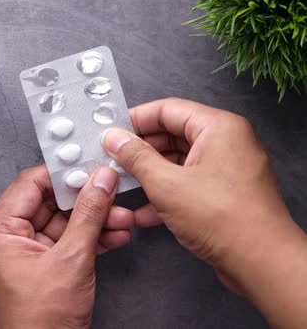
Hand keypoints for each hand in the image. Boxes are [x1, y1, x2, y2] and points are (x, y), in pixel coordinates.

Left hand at [0, 166, 131, 328]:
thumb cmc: (38, 323)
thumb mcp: (71, 261)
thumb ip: (88, 216)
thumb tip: (99, 182)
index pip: (30, 184)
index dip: (63, 173)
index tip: (90, 165)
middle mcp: (6, 239)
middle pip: (50, 203)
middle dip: (87, 201)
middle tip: (113, 192)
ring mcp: (24, 255)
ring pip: (63, 224)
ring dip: (94, 221)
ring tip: (123, 218)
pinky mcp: (41, 268)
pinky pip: (65, 244)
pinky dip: (89, 240)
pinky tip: (115, 235)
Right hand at [103, 98, 306, 327]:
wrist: (260, 262)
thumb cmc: (223, 219)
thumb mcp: (166, 184)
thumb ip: (136, 158)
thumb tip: (115, 139)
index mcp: (218, 128)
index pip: (167, 109)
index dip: (135, 120)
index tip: (111, 134)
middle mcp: (226, 142)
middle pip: (172, 135)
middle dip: (140, 151)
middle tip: (112, 161)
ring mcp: (227, 169)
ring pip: (178, 162)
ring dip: (149, 176)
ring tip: (122, 186)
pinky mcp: (224, 194)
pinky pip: (189, 183)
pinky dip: (166, 194)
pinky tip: (143, 212)